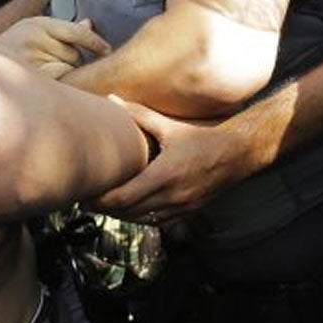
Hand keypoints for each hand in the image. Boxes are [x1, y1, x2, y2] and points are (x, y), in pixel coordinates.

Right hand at [0, 16, 110, 78]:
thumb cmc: (11, 53)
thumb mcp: (34, 33)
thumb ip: (62, 31)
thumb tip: (89, 23)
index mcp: (36, 25)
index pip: (76, 32)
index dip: (95, 42)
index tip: (106, 49)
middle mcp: (34, 40)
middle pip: (73, 54)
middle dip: (70, 61)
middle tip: (51, 67)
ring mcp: (32, 61)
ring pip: (68, 69)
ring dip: (64, 74)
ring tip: (43, 75)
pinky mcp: (31, 79)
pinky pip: (60, 82)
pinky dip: (60, 85)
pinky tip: (47, 86)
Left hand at [91, 102, 269, 224]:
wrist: (238, 154)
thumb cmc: (203, 138)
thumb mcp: (170, 126)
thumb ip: (139, 115)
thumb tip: (112, 99)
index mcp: (164, 175)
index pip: (123, 198)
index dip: (100, 201)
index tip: (85, 196)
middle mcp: (172, 196)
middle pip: (128, 213)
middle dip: (105, 209)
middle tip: (87, 201)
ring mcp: (181, 207)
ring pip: (141, 220)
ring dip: (121, 215)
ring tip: (105, 206)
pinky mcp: (188, 212)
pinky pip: (158, 223)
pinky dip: (141, 218)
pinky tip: (131, 210)